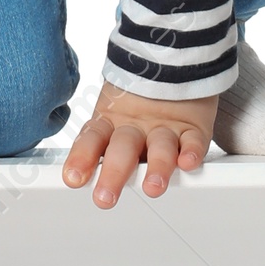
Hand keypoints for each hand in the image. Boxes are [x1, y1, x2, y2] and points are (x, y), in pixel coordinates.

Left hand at [62, 87, 217, 207]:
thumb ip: (95, 146)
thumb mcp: (110, 120)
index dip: (82, 157)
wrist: (172, 68)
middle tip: (105, 196)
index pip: (93, 139)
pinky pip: (193, 141)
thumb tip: (70, 176)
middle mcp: (136, 128)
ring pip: (160, 147)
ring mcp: (165, 128)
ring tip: (152, 186)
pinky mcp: (192, 129)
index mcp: (111, 124)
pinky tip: (187, 162)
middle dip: (114, 173)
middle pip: (123, 149)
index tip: (73, 178)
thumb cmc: (137, 105)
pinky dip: (192, 152)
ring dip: (157, 166)